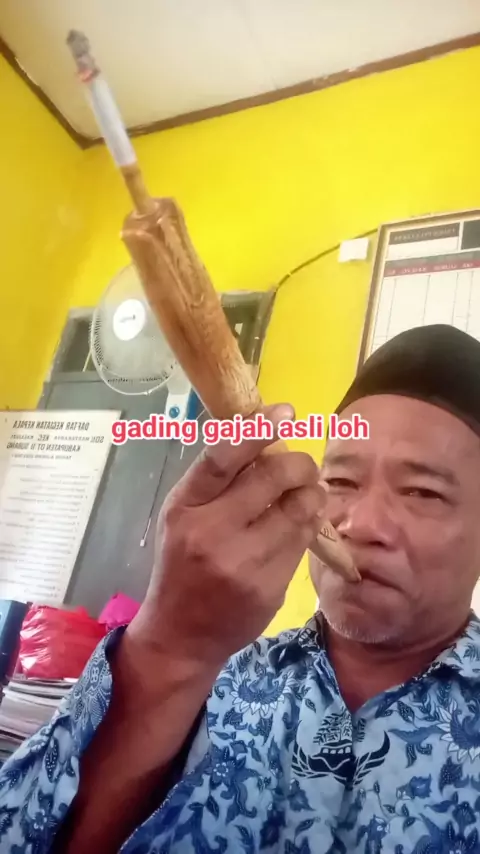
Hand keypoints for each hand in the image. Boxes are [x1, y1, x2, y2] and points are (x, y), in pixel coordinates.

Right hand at [131, 404, 326, 667]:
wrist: (182, 634)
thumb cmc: (182, 563)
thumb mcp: (183, 516)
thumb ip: (217, 482)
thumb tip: (264, 435)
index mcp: (185, 507)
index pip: (223, 457)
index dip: (257, 429)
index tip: (284, 411)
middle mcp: (211, 533)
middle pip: (273, 478)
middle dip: (299, 464)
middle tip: (301, 466)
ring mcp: (243, 563)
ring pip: (300, 509)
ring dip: (312, 494)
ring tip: (306, 494)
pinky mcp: (270, 588)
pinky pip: (303, 541)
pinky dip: (309, 526)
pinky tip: (299, 526)